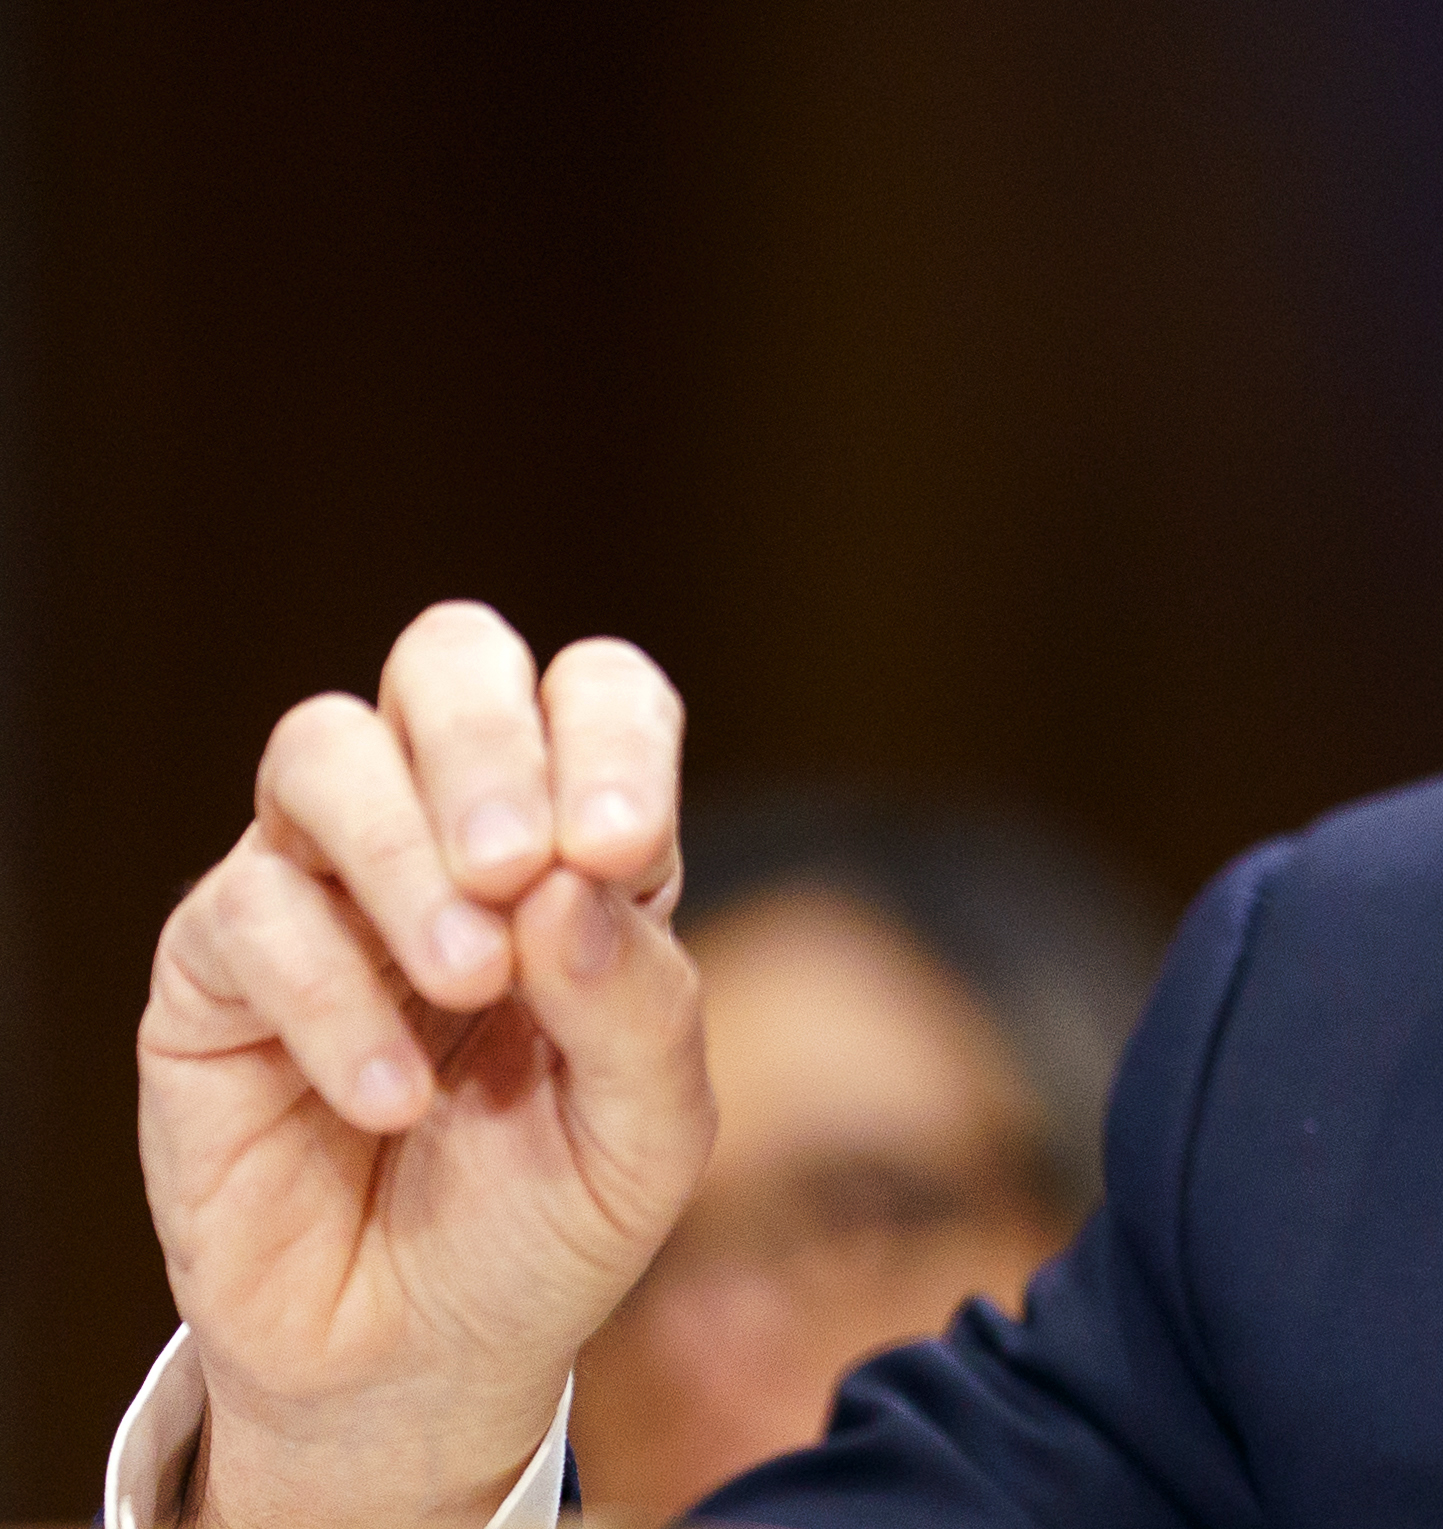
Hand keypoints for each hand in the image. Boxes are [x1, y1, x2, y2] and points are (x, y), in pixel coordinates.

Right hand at [139, 603, 714, 1528]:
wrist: (422, 1362)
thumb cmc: (549, 1222)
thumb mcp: (647, 1135)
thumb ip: (640, 1005)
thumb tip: (575, 885)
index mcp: (578, 842)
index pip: (595, 694)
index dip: (610, 737)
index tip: (621, 848)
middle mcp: (447, 832)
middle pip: (447, 659)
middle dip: (489, 742)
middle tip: (523, 867)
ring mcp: (324, 886)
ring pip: (323, 747)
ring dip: (402, 852)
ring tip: (464, 983)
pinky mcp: (215, 971)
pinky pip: (247, 909)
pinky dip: (331, 999)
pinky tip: (392, 1100)